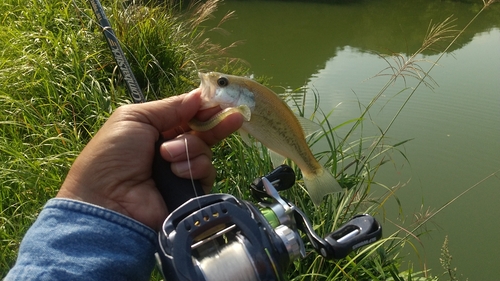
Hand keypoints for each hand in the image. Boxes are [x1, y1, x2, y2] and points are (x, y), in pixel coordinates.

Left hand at [56, 88, 242, 229]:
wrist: (106, 201)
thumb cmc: (113, 155)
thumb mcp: (134, 118)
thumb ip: (170, 107)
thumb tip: (199, 95)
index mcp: (156, 128)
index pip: (187, 114)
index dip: (203, 107)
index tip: (219, 101)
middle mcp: (171, 148)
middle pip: (202, 132)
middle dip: (217, 123)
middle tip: (235, 117)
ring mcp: (181, 170)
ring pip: (204, 151)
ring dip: (189, 148)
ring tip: (167, 156)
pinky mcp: (189, 190)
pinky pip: (206, 172)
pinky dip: (194, 168)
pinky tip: (177, 171)